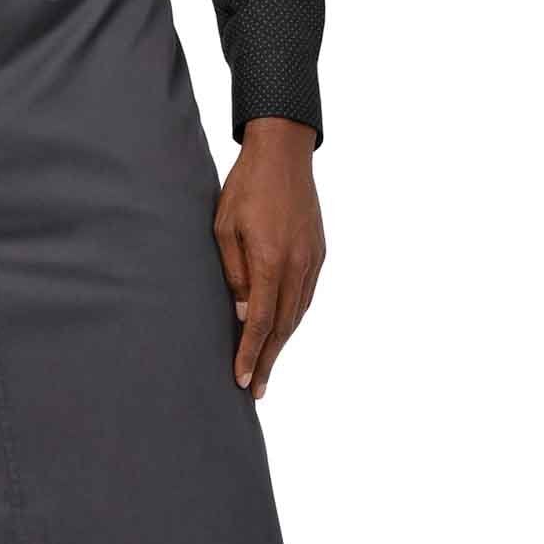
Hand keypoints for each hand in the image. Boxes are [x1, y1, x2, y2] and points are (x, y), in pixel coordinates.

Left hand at [213, 117, 324, 400]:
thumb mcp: (224, 227)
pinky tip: (283, 330)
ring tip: (267, 368)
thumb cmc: (245, 187)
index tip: (242, 380)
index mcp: (271, 260)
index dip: (251, 354)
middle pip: (283, 326)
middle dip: (269, 360)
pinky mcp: (319, 252)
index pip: (260, 321)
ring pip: (298, 314)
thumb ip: (234, 273)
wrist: (284, 153)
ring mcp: (312, 260)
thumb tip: (243, 314)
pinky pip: (307, 296)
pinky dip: (294, 318)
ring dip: (282, 343)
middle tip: (256, 390)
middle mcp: (298, 265)